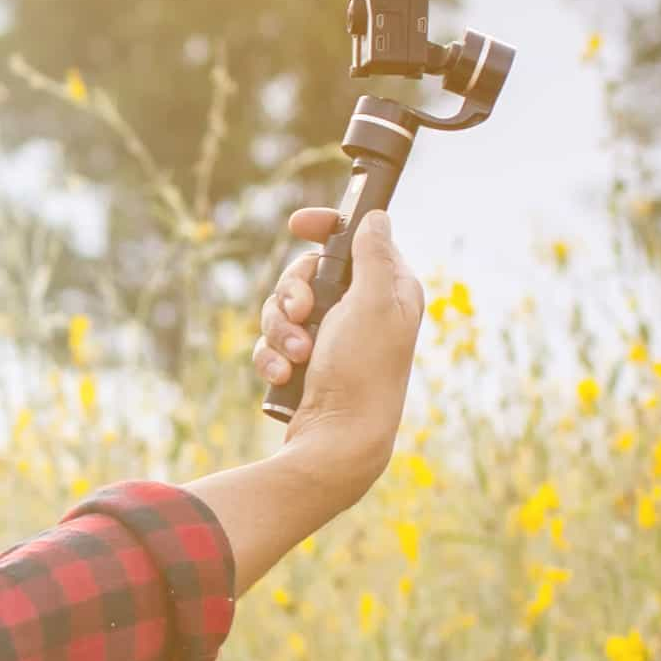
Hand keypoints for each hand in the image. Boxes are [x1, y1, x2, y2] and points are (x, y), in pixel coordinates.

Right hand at [248, 205, 417, 474]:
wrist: (339, 442)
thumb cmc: (363, 372)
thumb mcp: (373, 303)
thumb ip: (373, 256)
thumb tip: (377, 218)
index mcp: (387, 291)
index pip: (355, 239)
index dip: (325, 227)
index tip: (298, 224)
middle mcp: (361, 311)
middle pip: (307, 273)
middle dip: (292, 292)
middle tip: (301, 313)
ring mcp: (331, 339)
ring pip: (283, 308)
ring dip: (280, 330)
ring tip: (296, 357)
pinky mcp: (305, 364)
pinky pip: (273, 342)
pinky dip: (273, 356)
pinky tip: (284, 375)